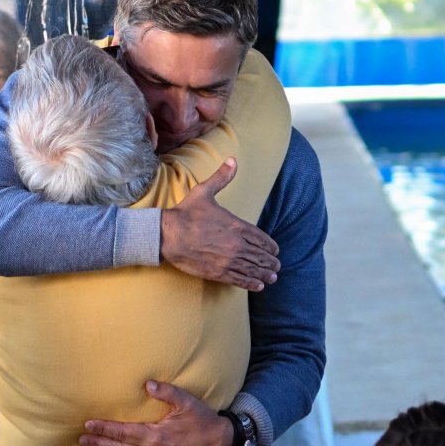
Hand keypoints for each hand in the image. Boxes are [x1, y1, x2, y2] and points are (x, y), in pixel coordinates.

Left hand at [78, 380, 234, 445]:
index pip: (123, 431)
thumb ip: (166, 392)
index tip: (88, 425)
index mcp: (155, 434)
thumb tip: (147, 384)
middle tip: (82, 440)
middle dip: (100, 443)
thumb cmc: (202, 420)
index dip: (104, 428)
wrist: (219, 443)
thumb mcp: (186, 402)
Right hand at [161, 158, 280, 290]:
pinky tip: (258, 286)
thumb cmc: (186, 213)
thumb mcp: (205, 191)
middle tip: (277, 266)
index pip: (262, 239)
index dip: (271, 247)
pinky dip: (251, 283)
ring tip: (272, 277)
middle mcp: (236, 245)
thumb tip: (232, 160)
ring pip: (253, 269)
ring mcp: (228, 260)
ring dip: (265, 274)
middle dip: (271, 262)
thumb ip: (222, 177)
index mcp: (237, 226)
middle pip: (260, 256)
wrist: (167, 234)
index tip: (275, 251)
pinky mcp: (217, 272)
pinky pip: (240, 280)